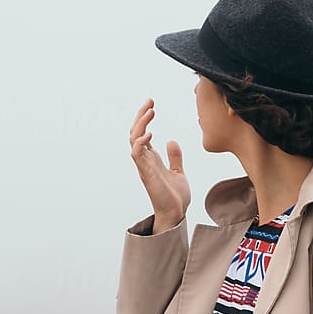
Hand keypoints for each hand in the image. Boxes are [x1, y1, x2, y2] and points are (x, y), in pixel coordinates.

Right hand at [130, 97, 189, 229]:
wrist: (176, 212)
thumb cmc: (175, 196)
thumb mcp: (178, 171)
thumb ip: (175, 157)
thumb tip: (172, 141)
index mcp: (152, 158)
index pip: (143, 133)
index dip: (145, 118)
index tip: (152, 103)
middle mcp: (145, 160)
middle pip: (135, 132)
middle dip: (140, 115)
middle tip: (150, 101)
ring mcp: (144, 165)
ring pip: (134, 139)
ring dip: (140, 124)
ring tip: (150, 111)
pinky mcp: (146, 173)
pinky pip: (137, 154)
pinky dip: (141, 142)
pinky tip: (150, 132)